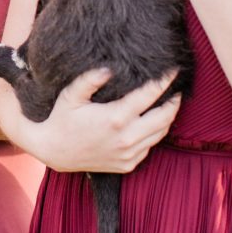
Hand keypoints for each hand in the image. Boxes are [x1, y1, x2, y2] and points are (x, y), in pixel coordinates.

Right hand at [34, 68, 181, 172]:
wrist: (55, 152)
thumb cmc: (63, 119)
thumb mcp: (72, 95)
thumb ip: (90, 79)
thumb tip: (110, 68)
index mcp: (115, 118)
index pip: (150, 95)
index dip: (164, 81)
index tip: (173, 70)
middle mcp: (126, 138)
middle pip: (164, 117)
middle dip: (174, 101)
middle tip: (177, 88)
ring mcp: (129, 154)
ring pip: (161, 133)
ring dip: (168, 117)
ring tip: (169, 103)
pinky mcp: (127, 164)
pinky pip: (150, 147)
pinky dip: (156, 133)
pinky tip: (152, 122)